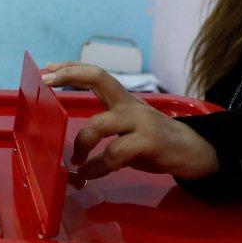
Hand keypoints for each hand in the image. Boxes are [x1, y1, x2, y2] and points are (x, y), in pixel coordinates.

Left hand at [42, 62, 218, 181]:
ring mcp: (141, 122)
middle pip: (98, 80)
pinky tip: (91, 175)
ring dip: (81, 145)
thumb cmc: (156, 143)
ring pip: (99, 124)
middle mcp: (131, 105)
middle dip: (68, 79)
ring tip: (77, 163)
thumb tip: (73, 144)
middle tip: (45, 88)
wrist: (196, 153)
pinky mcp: (149, 142)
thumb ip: (105, 128)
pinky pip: (114, 154)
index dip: (73, 68)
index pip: (97, 74)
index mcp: (124, 100)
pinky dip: (97, 167)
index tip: (48, 67)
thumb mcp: (130, 129)